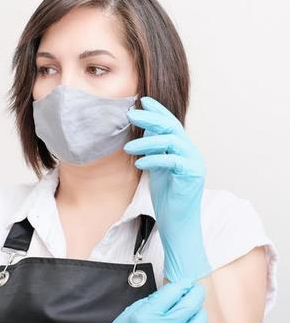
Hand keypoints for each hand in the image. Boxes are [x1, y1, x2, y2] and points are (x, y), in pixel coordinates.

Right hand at [101, 278, 207, 322]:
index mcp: (147, 317)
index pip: (172, 294)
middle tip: (197, 288)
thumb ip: (155, 300)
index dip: (182, 284)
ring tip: (196, 306)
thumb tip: (173, 291)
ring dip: (199, 311)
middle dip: (196, 294)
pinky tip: (193, 320)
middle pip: (188, 307)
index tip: (186, 281)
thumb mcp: (134, 310)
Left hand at [123, 96, 211, 282]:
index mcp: (182, 149)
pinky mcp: (192, 175)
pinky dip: (155, 160)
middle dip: (151, 118)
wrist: (178, 222)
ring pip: (171, 142)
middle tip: (131, 113)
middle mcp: (191, 152)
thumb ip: (154, 150)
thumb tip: (145, 131)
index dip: (158, 111)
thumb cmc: (167, 196)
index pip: (171, 124)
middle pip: (172, 127)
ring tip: (128, 146)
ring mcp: (194, 163)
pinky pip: (172, 161)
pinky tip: (140, 164)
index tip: (142, 100)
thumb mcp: (156, 168)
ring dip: (147, 142)